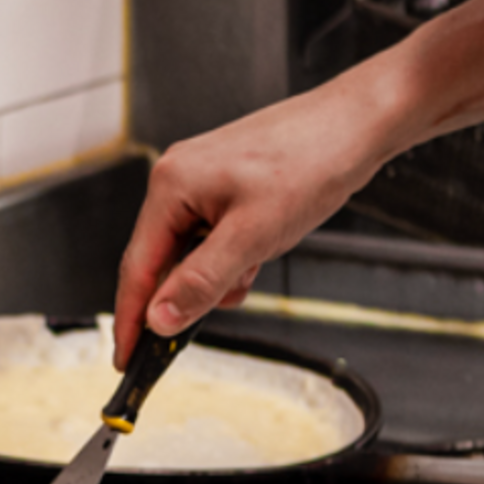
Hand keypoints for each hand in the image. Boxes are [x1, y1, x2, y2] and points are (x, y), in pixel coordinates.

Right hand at [112, 79, 403, 364]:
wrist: (357, 124)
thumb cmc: (312, 161)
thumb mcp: (253, 236)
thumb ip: (201, 281)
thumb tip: (159, 320)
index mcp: (171, 186)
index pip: (137, 268)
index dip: (131, 320)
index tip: (127, 360)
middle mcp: (178, 180)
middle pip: (161, 261)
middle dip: (188, 294)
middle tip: (204, 322)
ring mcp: (201, 181)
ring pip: (191, 253)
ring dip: (219, 274)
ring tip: (257, 261)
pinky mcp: (225, 186)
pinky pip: (213, 237)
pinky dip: (234, 255)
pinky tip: (262, 247)